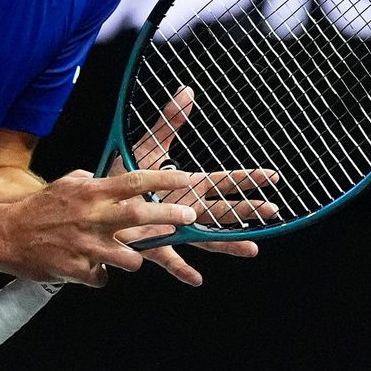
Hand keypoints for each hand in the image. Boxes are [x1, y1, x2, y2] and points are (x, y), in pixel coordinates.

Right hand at [0, 167, 202, 286]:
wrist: (4, 235)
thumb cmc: (37, 209)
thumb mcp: (65, 184)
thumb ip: (89, 180)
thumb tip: (101, 176)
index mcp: (90, 193)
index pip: (135, 181)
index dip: (164, 180)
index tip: (187, 179)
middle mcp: (91, 217)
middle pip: (140, 216)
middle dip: (170, 217)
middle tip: (189, 217)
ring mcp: (85, 246)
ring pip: (129, 258)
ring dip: (132, 259)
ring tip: (124, 257)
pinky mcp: (77, 270)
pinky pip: (101, 278)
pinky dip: (99, 275)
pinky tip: (86, 268)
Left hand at [110, 86, 279, 285]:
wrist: (97, 200)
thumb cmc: (124, 174)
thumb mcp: (148, 145)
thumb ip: (169, 121)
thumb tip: (187, 91)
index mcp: (188, 186)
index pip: (224, 182)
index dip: (248, 179)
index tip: (272, 176)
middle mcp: (186, 209)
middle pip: (223, 210)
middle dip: (248, 210)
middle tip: (273, 209)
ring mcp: (172, 228)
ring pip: (206, 236)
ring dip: (228, 242)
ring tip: (251, 248)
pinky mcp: (152, 242)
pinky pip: (169, 257)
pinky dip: (181, 268)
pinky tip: (196, 279)